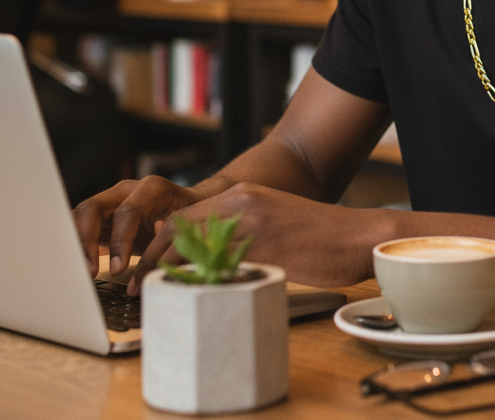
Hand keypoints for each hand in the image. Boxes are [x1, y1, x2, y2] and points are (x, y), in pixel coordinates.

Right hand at [72, 176, 208, 286]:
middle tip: (88, 272)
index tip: (119, 269)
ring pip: (79, 218)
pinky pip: (80, 230)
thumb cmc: (191, 216)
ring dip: (74, 246)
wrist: (190, 205)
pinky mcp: (101, 219)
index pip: (127, 212)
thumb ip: (169, 240)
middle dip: (85, 241)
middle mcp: (126, 191)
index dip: (120, 240)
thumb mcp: (187, 226)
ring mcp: (110, 202)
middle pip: (91, 209)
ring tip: (76, 274)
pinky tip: (75, 269)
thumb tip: (150, 263)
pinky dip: (75, 248)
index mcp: (152, 189)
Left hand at [131, 183, 388, 293]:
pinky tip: (190, 299)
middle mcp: (243, 202)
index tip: (144, 267)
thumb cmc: (319, 238)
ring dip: (168, 273)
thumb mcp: (272, 223)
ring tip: (152, 295)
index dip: (158, 244)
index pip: (184, 216)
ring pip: (193, 247)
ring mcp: (254, 223)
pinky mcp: (266, 246)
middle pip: (180, 228)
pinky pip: (221, 266)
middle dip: (152, 259)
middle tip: (136, 285)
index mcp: (244, 194)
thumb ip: (240, 232)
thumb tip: (205, 260)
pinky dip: (198, 284)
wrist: (358, 236)